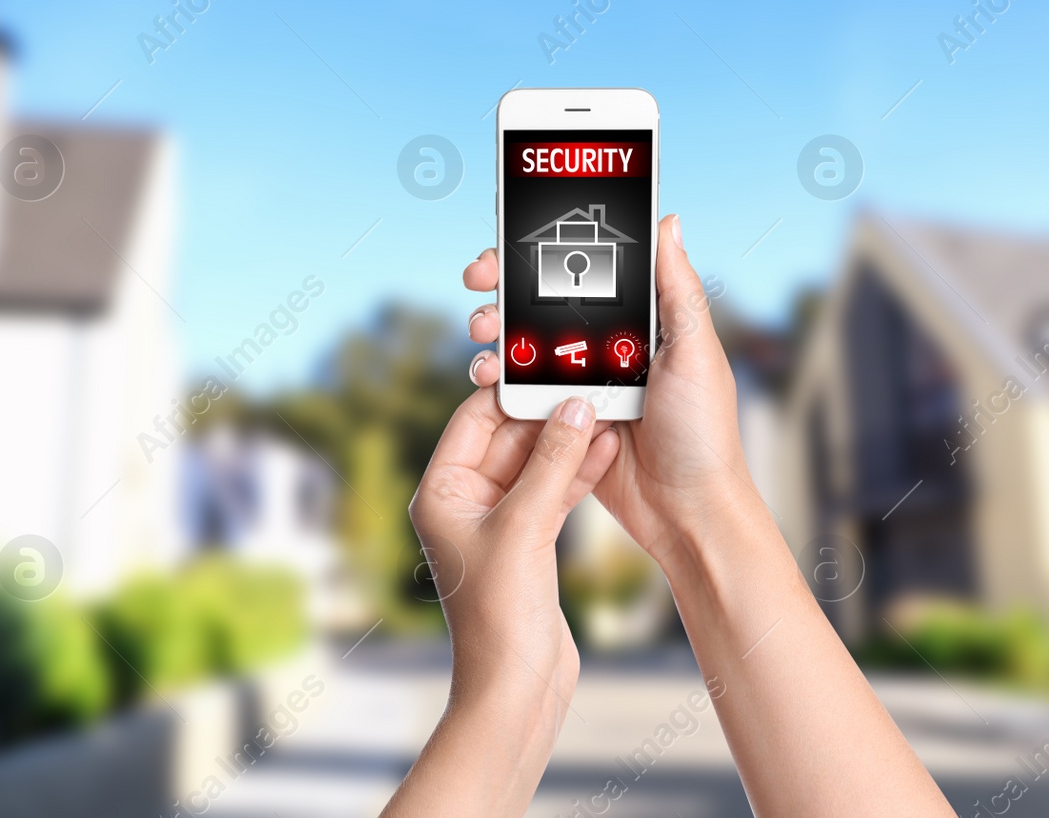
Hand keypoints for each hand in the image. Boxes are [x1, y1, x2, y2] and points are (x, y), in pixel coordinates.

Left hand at [385, 389, 617, 814]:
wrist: (518, 686)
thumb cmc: (500, 613)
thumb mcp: (526, 526)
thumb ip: (551, 462)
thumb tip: (574, 406)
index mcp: (441, 492)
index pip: (474, 419)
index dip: (512, 390)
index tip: (549, 363)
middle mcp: (464, 503)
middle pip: (508, 438)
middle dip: (548, 414)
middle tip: (588, 383)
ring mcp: (498, 523)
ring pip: (535, 464)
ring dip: (569, 441)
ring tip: (606, 409)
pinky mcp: (529, 542)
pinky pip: (552, 491)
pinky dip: (577, 472)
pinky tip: (607, 449)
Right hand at [463, 214, 767, 571]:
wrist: (687, 510)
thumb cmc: (704, 432)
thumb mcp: (695, 351)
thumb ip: (678, 289)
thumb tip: (668, 221)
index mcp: (643, 321)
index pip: (590, 269)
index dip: (548, 250)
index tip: (515, 237)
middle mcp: (609, 346)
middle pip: (545, 301)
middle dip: (506, 285)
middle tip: (480, 279)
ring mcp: (582, 383)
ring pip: (525, 343)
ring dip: (495, 330)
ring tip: (482, 332)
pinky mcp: (561, 421)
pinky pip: (520, 391)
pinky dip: (496, 378)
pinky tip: (485, 375)